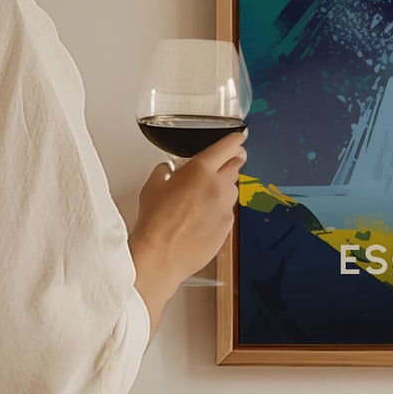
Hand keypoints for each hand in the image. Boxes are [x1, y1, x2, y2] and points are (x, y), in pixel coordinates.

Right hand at [129, 131, 247, 331]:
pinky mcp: (228, 227)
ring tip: (205, 196)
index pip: (227, 147)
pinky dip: (220, 209)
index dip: (235, 140)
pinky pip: (228, 211)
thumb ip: (164, 171)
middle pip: (235, 166)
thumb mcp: (152, 186)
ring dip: (224, 188)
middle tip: (225, 163)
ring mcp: (226, 208)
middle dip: (232, 162)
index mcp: (200, 170)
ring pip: (232, 190)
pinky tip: (203, 217)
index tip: (239, 138)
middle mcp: (218, 186)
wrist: (161, 255)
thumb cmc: (155, 221)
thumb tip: (168, 170)